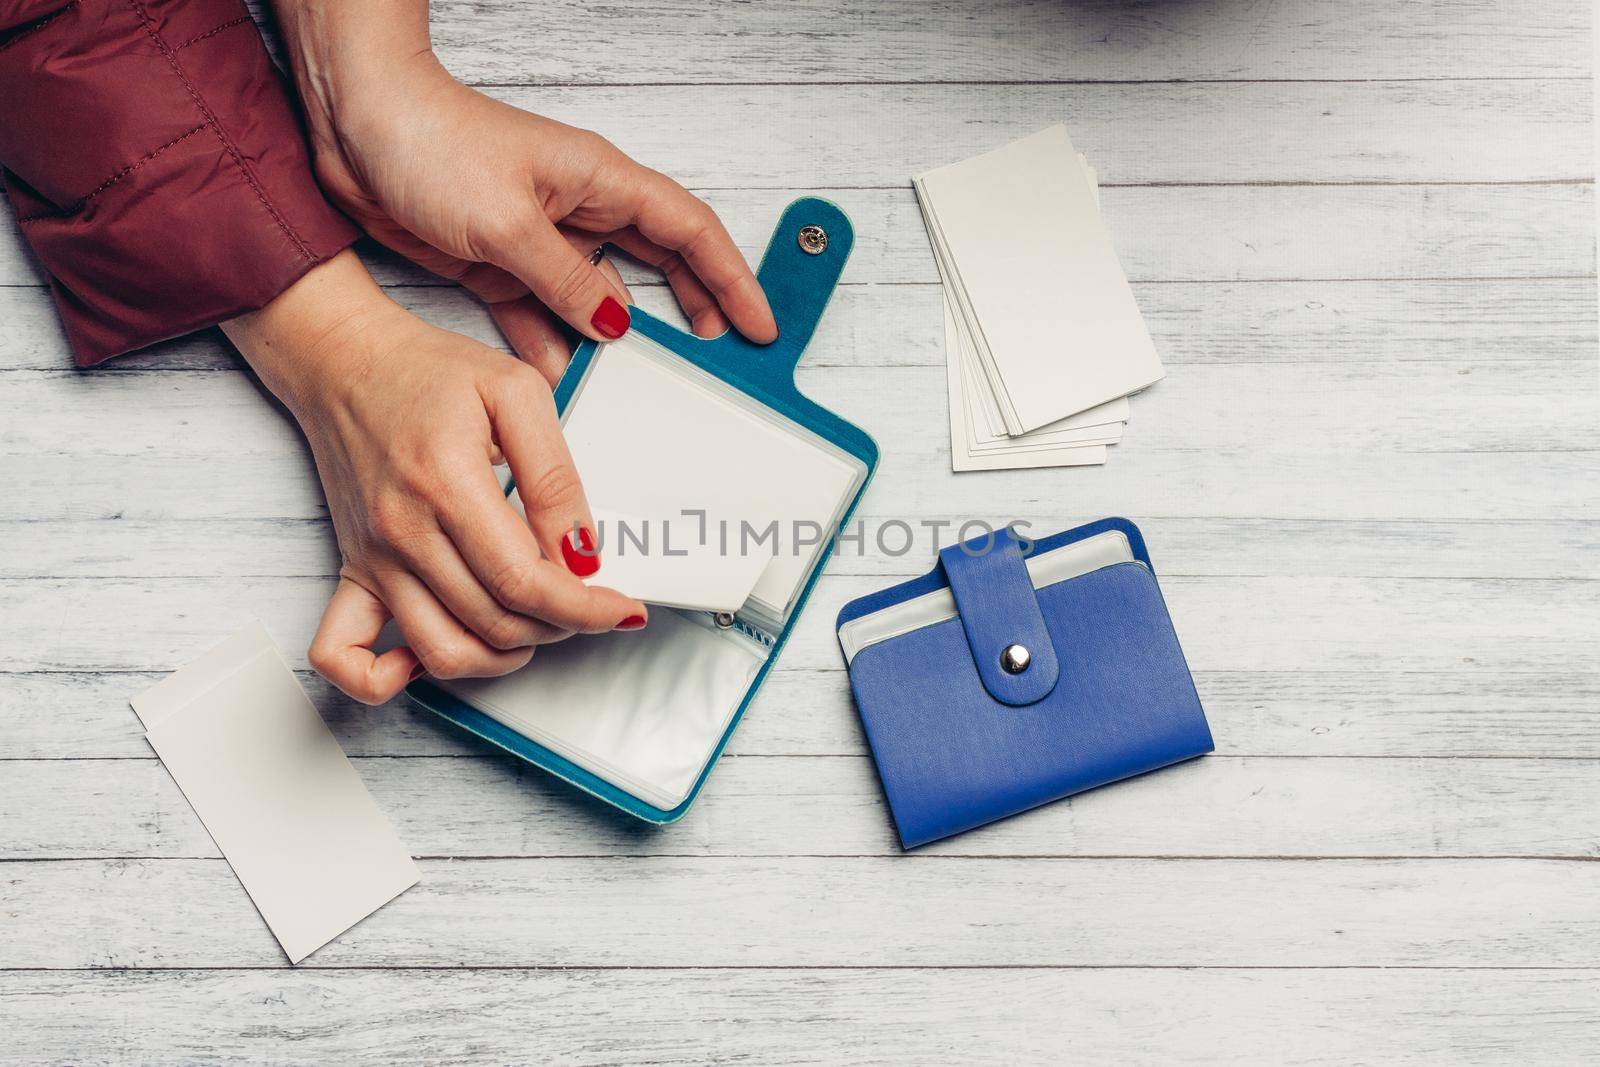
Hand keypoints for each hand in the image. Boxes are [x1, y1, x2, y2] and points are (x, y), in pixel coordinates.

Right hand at [224, 251, 646, 703]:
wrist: (344, 359)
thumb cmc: (428, 371)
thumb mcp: (517, 393)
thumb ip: (556, 476)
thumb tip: (582, 552)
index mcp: (447, 484)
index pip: (526, 582)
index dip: (586, 609)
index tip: (623, 609)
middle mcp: (402, 532)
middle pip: (496, 623)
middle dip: (559, 626)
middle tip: (588, 601)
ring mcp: (372, 558)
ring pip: (443, 652)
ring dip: (504, 656)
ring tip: (537, 624)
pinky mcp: (351, 570)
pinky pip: (342, 653)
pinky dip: (384, 680)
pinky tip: (430, 661)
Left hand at [276, 7, 776, 384]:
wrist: (351, 129)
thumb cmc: (429, 142)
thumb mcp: (507, 223)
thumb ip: (566, 280)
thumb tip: (616, 323)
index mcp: (598, 181)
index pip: (689, 231)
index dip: (732, 278)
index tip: (758, 325)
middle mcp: (577, 209)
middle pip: (659, 264)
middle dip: (695, 308)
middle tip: (723, 360)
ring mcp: (539, 239)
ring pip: (599, 297)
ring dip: (619, 341)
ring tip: (648, 386)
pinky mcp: (498, 263)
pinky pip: (542, 315)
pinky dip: (554, 348)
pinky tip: (567, 382)